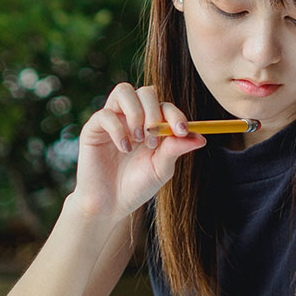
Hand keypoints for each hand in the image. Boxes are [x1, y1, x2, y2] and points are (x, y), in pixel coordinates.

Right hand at [69, 83, 205, 222]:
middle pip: (146, 91)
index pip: (165, 106)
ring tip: (138, 139)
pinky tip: (124, 148)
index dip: (175, 115)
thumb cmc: (137, 186)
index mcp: (152, 125)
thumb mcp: (161, 169)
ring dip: (136, 113)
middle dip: (154, 112)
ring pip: (123, 91)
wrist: (110, 205)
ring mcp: (113, 120)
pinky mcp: (94, 128)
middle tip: (153, 139)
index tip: (181, 131)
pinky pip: (105, 114)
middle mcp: (132, 117)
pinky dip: (118, 129)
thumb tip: (201, 138)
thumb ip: (176, 150)